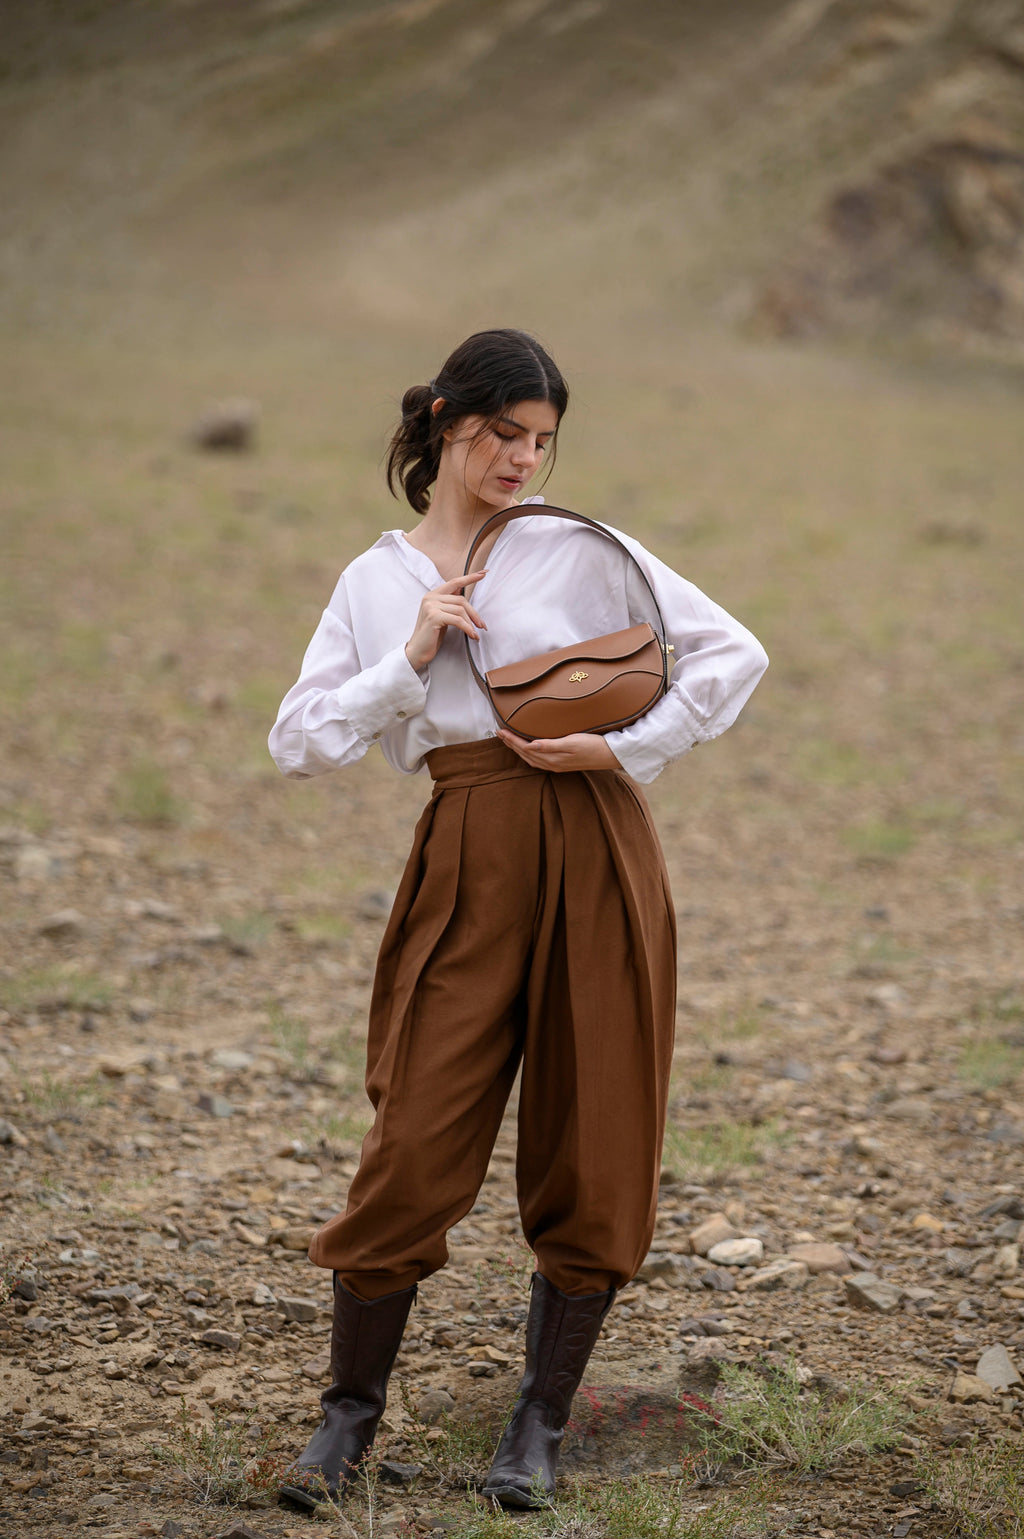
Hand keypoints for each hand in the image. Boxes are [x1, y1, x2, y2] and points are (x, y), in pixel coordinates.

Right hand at [405, 572, 487, 670]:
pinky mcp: (434, 617)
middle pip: (461, 600)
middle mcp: (430, 597)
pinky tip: (472, 635)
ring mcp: (431, 606)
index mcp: (433, 595)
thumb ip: (450, 605)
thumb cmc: (432, 635)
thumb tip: (465, 597)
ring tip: (476, 633)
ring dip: (471, 623)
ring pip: (460, 610)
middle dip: (474, 613)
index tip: (484, 573)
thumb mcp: (443, 616)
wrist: (418, 650)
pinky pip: (457, 620)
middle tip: (482, 625)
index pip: (454, 582)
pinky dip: (467, 628)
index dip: (470, 577)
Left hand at [497, 729, 621, 771]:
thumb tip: (531, 746)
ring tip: (509, 740)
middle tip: (499, 733)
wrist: (610, 755)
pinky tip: (528, 749)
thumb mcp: (572, 742)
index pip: (525, 748)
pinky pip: (538, 761)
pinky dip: (528, 754)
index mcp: (552, 758)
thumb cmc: (593, 745)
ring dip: (518, 749)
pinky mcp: (562, 764)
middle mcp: (552, 764)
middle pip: (525, 754)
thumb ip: (550, 745)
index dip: (512, 740)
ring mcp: (557, 765)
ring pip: (530, 758)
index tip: (501, 731)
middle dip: (511, 744)